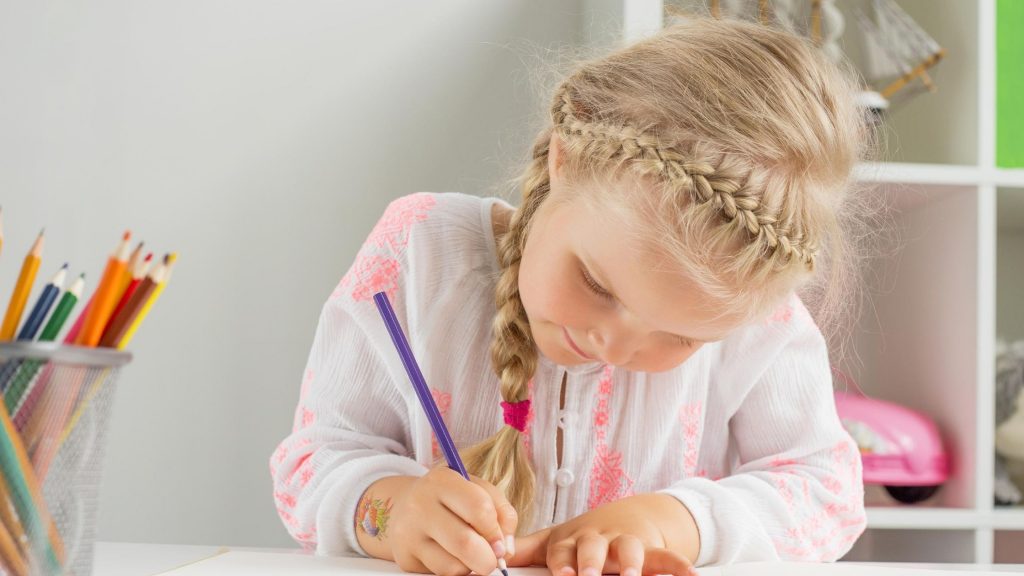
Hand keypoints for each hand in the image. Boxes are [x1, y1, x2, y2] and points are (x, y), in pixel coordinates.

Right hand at [387, 466, 516, 575]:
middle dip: (489, 558)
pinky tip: (452, 556)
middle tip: (494, 558)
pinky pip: (441, 574)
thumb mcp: (478, 491)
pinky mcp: (405, 557)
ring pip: (454, 566)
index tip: (501, 541)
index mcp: (442, 480)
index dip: (497, 531)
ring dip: (471, 565)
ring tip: (469, 552)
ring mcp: (408, 532)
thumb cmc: (451, 499)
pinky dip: (456, 570)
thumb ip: (501, 513)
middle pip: (465, 542)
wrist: (406, 508)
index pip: (479, 508)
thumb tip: (505, 551)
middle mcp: (420, 504)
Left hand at [508, 494, 699, 575]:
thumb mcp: (555, 540)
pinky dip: (680, 566)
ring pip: (631, 549)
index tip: (561, 573)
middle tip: (588, 575)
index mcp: (572, 541)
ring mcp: (626, 544)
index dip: (562, 561)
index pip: (563, 551)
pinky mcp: (652, 550)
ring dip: (632, 562)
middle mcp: (599, 541)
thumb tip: (491, 555)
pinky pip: (668, 557)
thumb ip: (524, 549)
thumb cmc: (584, 537)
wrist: (627, 517)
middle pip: (595, 549)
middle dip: (592, 562)